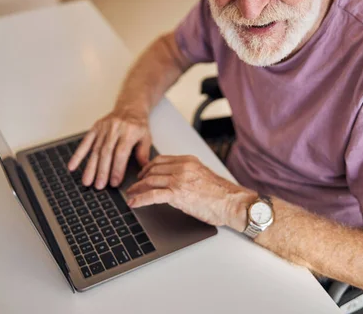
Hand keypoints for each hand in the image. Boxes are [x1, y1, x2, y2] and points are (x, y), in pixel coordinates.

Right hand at [67, 107, 151, 189]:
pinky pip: (85, 142)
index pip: (121, 153)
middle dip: (102, 171)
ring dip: (90, 167)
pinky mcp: (95, 128)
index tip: (114, 183)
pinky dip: (78, 155)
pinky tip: (72, 166)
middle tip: (99, 186)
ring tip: (87, 181)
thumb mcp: (146, 137)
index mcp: (129, 131)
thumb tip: (142, 171)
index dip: (117, 168)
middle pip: (106, 152)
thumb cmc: (138, 125)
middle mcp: (115, 129)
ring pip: (95, 149)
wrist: (130, 106)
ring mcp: (104, 128)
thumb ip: (143, 153)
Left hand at [126, 155, 256, 229]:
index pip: (161, 160)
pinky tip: (134, 203)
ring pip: (150, 181)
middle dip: (140, 179)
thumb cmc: (222, 194)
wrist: (232, 202)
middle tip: (133, 186)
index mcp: (188, 161)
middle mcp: (182, 167)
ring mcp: (179, 180)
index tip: (142, 174)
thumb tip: (176, 182)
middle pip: (153, 170)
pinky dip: (140, 199)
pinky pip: (152, 195)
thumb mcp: (203, 176)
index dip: (148, 167)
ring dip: (137, 189)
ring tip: (130, 195)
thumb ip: (188, 174)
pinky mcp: (177, 194)